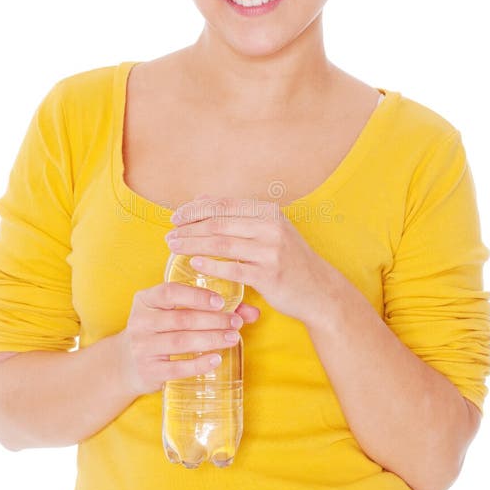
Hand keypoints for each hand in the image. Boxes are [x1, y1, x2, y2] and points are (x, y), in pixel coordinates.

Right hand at [120, 279, 259, 395]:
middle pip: (180, 319)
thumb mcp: (173, 313)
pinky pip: (176, 368)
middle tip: (236, 322)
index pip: (169, 292)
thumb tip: (252, 312)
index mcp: (145, 300)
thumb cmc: (160, 331)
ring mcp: (142, 347)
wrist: (126, 363)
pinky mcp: (149, 371)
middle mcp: (140, 322)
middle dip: (212, 320)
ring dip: (210, 339)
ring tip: (233, 338)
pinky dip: (198, 364)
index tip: (220, 301)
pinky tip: (216, 359)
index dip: (196, 296)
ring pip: (180, 342)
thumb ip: (210, 308)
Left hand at [165, 194, 331, 322]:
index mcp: (268, 212)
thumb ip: (237, 215)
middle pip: (219, 223)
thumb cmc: (288, 259)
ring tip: (174, 248)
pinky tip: (194, 265)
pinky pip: (232, 269)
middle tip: (170, 235)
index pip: (223, 205)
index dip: (195, 209)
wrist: (319, 290)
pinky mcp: (269, 275)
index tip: (175, 217)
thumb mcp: (268, 230)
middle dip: (189, 228)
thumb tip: (201, 199)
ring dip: (193, 245)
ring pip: (222, 244)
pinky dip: (210, 266)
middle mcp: (271, 227)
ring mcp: (271, 251)